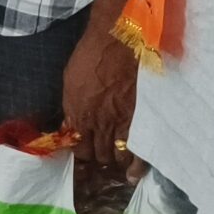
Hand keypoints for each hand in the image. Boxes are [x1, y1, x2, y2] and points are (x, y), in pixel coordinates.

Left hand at [62, 22, 139, 168]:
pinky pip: (139, 152)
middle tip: (106, 158)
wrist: (118, 40)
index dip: (84, 153)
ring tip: (122, 164)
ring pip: (118, 156)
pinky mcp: (141, 120)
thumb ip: (73, 107)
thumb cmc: (91, 55)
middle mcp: (98, 123)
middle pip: (99, 155)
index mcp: (78, 114)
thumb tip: (72, 125)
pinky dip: (137, 165)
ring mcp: (121, 123)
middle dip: (102, 158)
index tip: (88, 153)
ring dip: (119, 161)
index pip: (79, 148)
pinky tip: (136, 173)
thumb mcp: (71, 82)